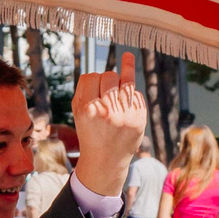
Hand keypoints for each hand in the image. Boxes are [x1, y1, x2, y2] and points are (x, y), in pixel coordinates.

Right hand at [70, 54, 146, 197]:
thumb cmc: (90, 132)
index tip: (94, 84)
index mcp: (88, 110)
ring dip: (123, 74)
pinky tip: (127, 98)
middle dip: (107, 79)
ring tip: (128, 57)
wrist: (106, 160)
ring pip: (126, 81)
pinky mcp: (139, 118)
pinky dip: (131, 94)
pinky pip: (136, 94)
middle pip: (108, 76)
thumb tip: (96, 71)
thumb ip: (83, 91)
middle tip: (105, 90)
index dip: (93, 78)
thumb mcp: (78, 113)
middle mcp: (107, 112)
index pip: (91, 77)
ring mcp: (126, 115)